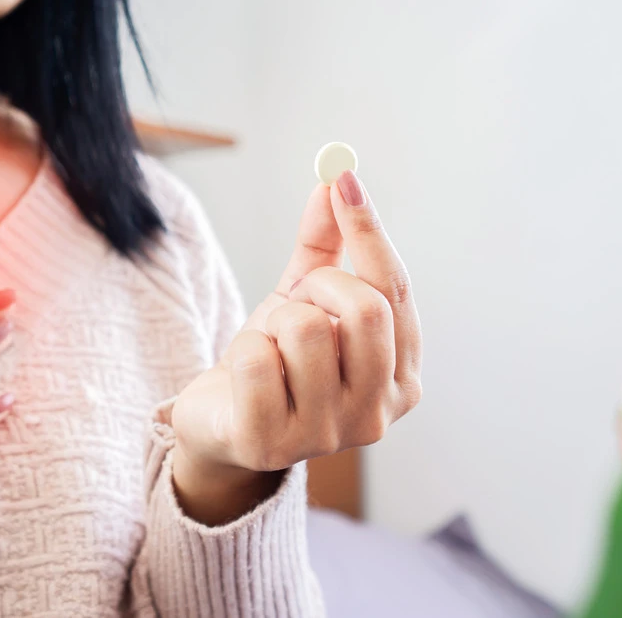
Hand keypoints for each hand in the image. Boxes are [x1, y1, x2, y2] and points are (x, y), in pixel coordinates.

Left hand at [172, 171, 421, 523]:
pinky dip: (243, 352)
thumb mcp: (303, 301)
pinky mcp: (270, 444)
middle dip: (318, 286)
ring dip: (275, 324)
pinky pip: (257, 360)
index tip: (343, 178)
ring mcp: (327, 437)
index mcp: (402, 378)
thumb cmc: (275, 362)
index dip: (370, 231)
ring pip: (306, 330)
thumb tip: (333, 184)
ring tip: (270, 348)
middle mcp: (378, 415)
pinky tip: (243, 379)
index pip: (396, 292)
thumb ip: (325, 248)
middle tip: (295, 300)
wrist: (219, 423)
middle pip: (366, 310)